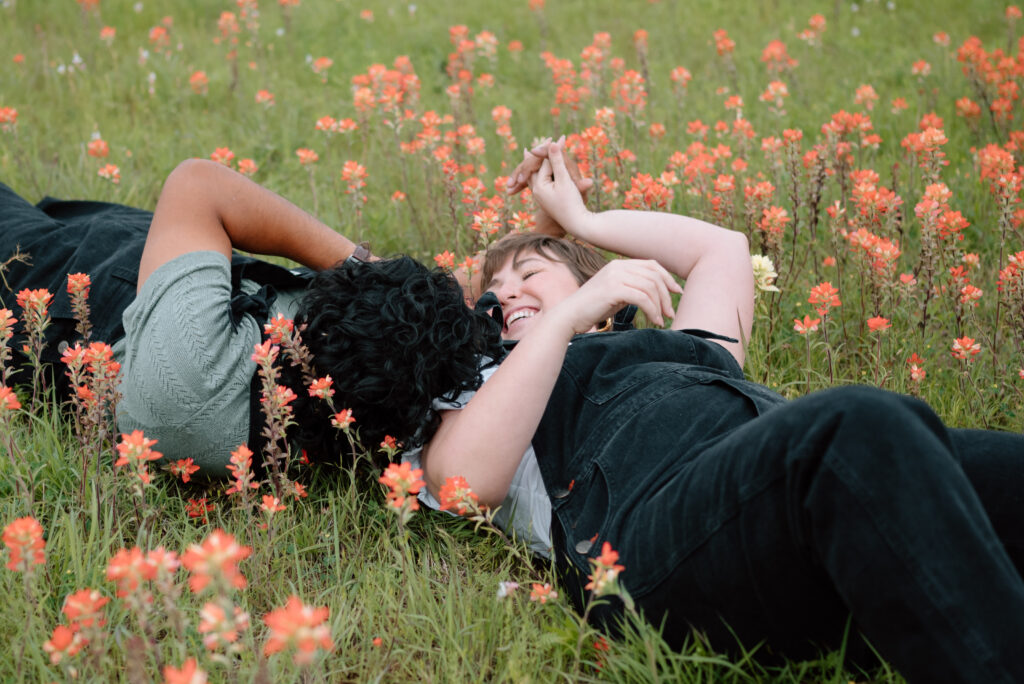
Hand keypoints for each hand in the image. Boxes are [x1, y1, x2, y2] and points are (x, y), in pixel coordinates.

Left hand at [527, 142, 593, 237]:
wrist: (576, 225)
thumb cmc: (572, 203)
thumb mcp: (565, 181)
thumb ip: (557, 161)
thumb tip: (553, 143)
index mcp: (538, 185)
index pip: (545, 162)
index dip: (554, 149)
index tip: (562, 137)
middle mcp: (536, 190)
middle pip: (536, 167)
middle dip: (542, 153)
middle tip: (549, 138)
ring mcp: (540, 195)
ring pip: (536, 174)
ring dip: (537, 162)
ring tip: (529, 151)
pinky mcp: (545, 199)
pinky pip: (539, 182)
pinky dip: (539, 172)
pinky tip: (539, 170)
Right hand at [549, 259, 680, 334]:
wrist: (569, 316)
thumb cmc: (592, 309)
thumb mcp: (615, 294)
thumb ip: (633, 288)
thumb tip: (657, 294)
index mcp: (618, 265)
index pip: (651, 265)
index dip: (667, 278)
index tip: (676, 292)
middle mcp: (617, 266)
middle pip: (654, 276)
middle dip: (666, 295)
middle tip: (670, 313)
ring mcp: (615, 276)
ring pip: (650, 287)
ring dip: (660, 305)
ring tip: (661, 320)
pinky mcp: (613, 289)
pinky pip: (642, 298)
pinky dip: (652, 310)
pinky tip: (653, 321)